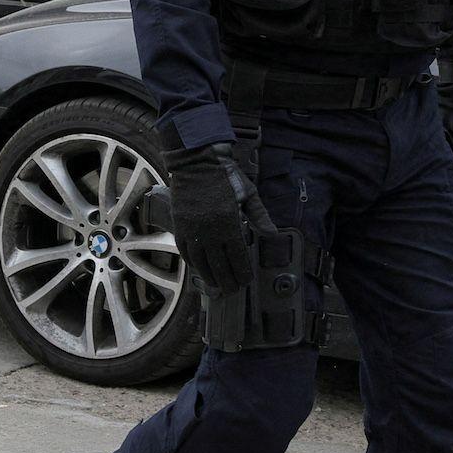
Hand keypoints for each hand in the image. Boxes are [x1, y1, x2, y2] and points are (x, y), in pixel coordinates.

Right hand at [163, 141, 267, 298]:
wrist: (196, 162)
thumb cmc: (225, 176)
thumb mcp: (249, 193)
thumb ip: (260, 216)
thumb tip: (272, 234)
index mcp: (229, 223)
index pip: (237, 257)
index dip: (242, 272)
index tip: (246, 281)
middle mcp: (209, 231)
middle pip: (219, 265)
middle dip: (227, 281)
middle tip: (233, 290)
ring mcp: (192, 230)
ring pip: (201, 263)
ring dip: (209, 277)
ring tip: (216, 286)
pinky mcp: (180, 226)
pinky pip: (185, 252)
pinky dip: (193, 263)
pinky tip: (200, 269)